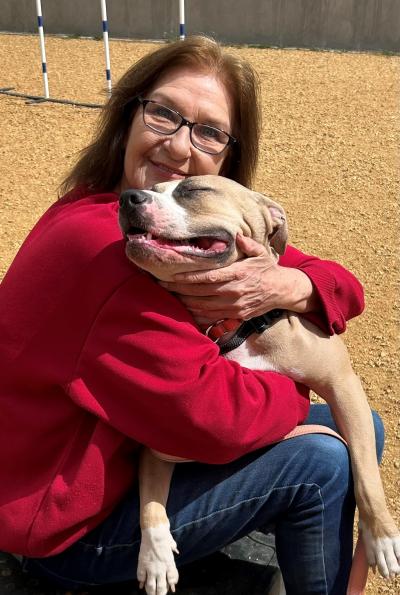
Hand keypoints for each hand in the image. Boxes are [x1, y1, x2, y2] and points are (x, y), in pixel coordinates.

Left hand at [159, 234, 317, 325]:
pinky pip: (210, 318)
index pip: (207, 277)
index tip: (171, 275)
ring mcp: (233, 306)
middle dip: (178, 289)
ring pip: (202, 306)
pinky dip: (195, 314)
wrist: (282, 291)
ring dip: (183, 302)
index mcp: (238, 274)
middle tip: (161, 284)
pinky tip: (184, 308)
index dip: (187, 277)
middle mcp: (234, 292)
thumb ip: (246, 243)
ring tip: (169, 295)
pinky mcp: (234, 315)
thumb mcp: (260, 252)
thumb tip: (235, 235)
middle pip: (200, 292)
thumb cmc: (267, 269)